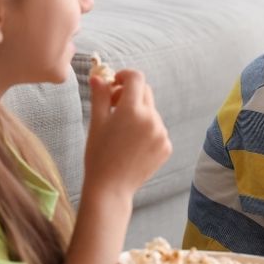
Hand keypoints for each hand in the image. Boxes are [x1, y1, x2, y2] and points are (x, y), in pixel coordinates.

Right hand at [83, 69, 171, 198]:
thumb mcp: (96, 122)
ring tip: (122, 132)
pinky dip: (147, 131)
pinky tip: (132, 145)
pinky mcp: (167, 147)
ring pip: (151, 112)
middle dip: (130, 94)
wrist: (111, 187)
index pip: (136, 78)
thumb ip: (100, 95)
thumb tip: (98, 77)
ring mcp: (162, 133)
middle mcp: (152, 119)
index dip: (124, 76)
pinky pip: (158, 129)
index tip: (115, 84)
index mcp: (132, 110)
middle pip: (145, 92)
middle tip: (113, 107)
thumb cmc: (99, 154)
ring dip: (139, 114)